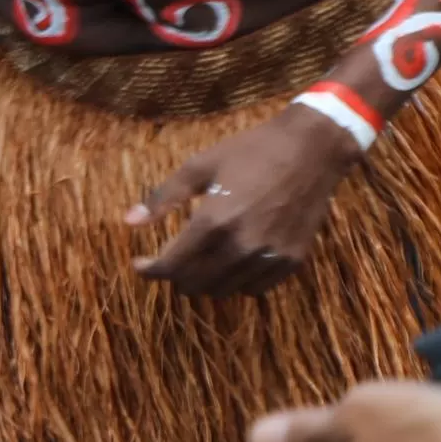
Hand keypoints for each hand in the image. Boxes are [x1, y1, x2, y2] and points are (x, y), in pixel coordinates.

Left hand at [133, 100, 362, 294]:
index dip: (150, 270)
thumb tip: (129, 222)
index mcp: (213, 221)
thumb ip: (163, 197)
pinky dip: (237, 283)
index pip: (172, 264)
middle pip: (195, 283)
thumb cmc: (249, 153)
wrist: (311, 151)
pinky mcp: (293, 260)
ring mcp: (270, 256)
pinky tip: (230, 265)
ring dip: (205, 282)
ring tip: (198, 265)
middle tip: (170, 263)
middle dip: (175, 277)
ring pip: (224, 290)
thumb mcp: (199, 166)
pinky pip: (256, 288)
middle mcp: (241, 245)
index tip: (140, 265)